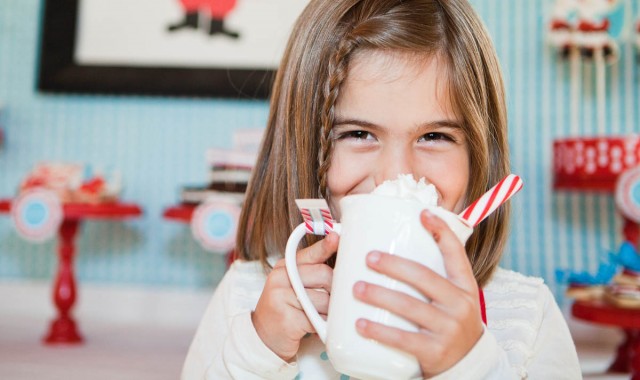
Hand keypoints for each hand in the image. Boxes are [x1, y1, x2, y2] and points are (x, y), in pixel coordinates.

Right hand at [252, 232, 337, 361]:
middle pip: (324, 275)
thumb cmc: (285, 308)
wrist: (263, 336)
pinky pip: (317, 319)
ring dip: (329, 311)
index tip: (337, 236)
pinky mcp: (287, 319)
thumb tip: (341, 268)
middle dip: (334, 289)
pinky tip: (315, 327)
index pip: (310, 253)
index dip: (325, 245)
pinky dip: (322, 326)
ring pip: (324, 299)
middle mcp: (280, 279)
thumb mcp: (293, 285)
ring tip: (321, 317)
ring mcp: (281, 298)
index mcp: (284, 267)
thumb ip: (311, 272)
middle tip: (333, 300)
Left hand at [352, 210, 482, 377]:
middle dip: (394, 265)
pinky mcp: (434, 351)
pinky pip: (402, 338)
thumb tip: (398, 245)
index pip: (456, 254)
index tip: (423, 214)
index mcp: (465, 287)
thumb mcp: (454, 298)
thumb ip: (435, 276)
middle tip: (368, 257)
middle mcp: (460, 305)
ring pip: (409, 306)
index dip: (442, 232)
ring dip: (379, 295)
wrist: (467, 366)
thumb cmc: (450, 323)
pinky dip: (378, 330)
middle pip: (424, 277)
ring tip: (356, 288)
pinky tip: (360, 323)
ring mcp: (448, 329)